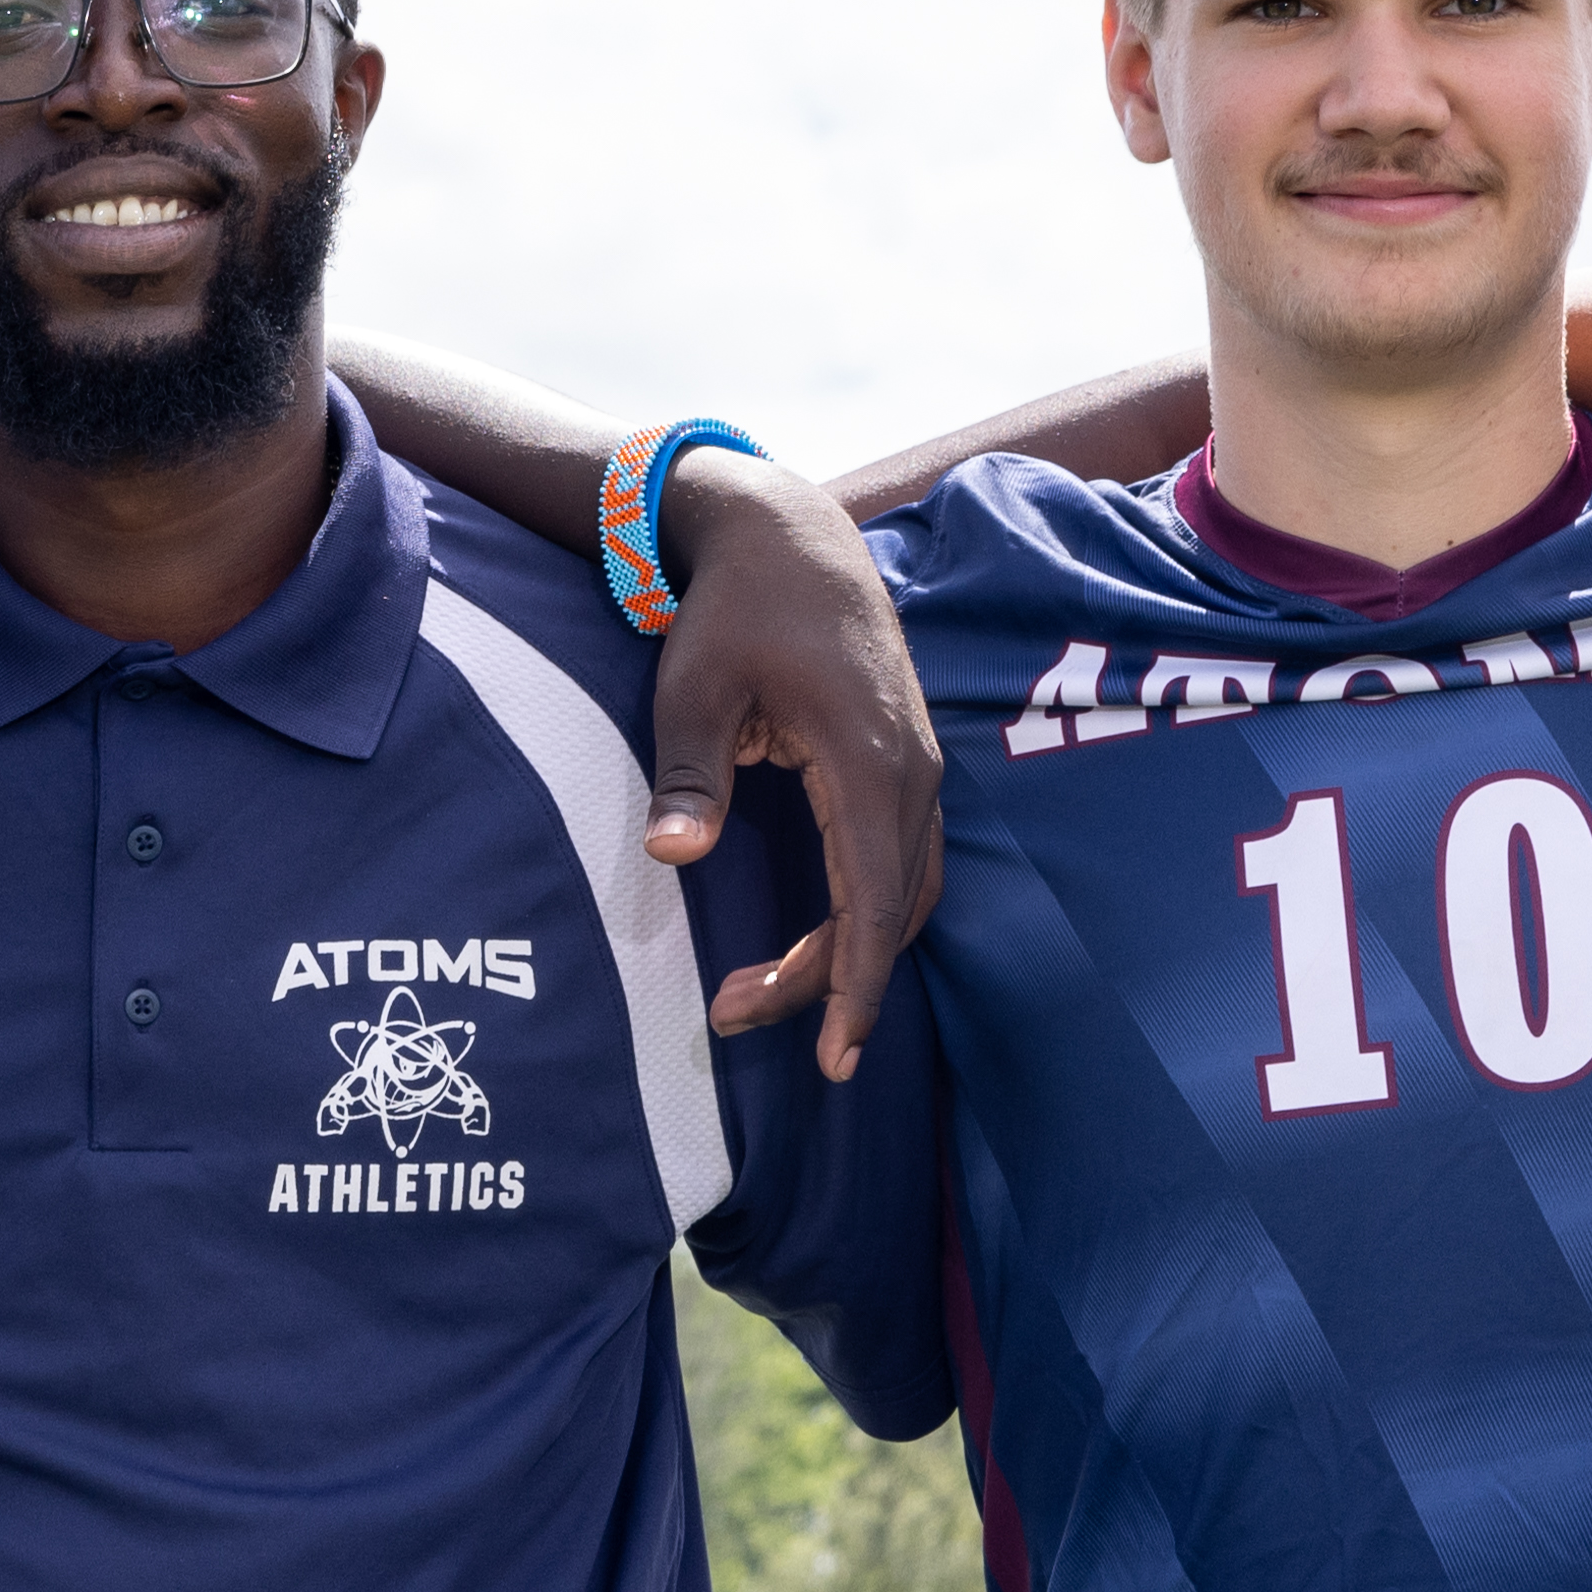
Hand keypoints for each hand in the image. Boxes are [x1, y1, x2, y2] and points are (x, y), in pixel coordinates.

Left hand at [654, 454, 941, 1074]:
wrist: (792, 536)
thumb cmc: (737, 609)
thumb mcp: (695, 687)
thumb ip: (690, 775)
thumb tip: (674, 855)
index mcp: (869, 761)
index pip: (874, 903)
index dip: (853, 986)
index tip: (835, 1055)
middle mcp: (911, 772)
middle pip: (891, 911)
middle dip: (829, 982)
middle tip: (736, 1016)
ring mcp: (917, 767)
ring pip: (905, 891)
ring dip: (849, 952)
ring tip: (766, 993)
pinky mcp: (905, 763)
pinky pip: (904, 860)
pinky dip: (869, 912)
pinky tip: (820, 941)